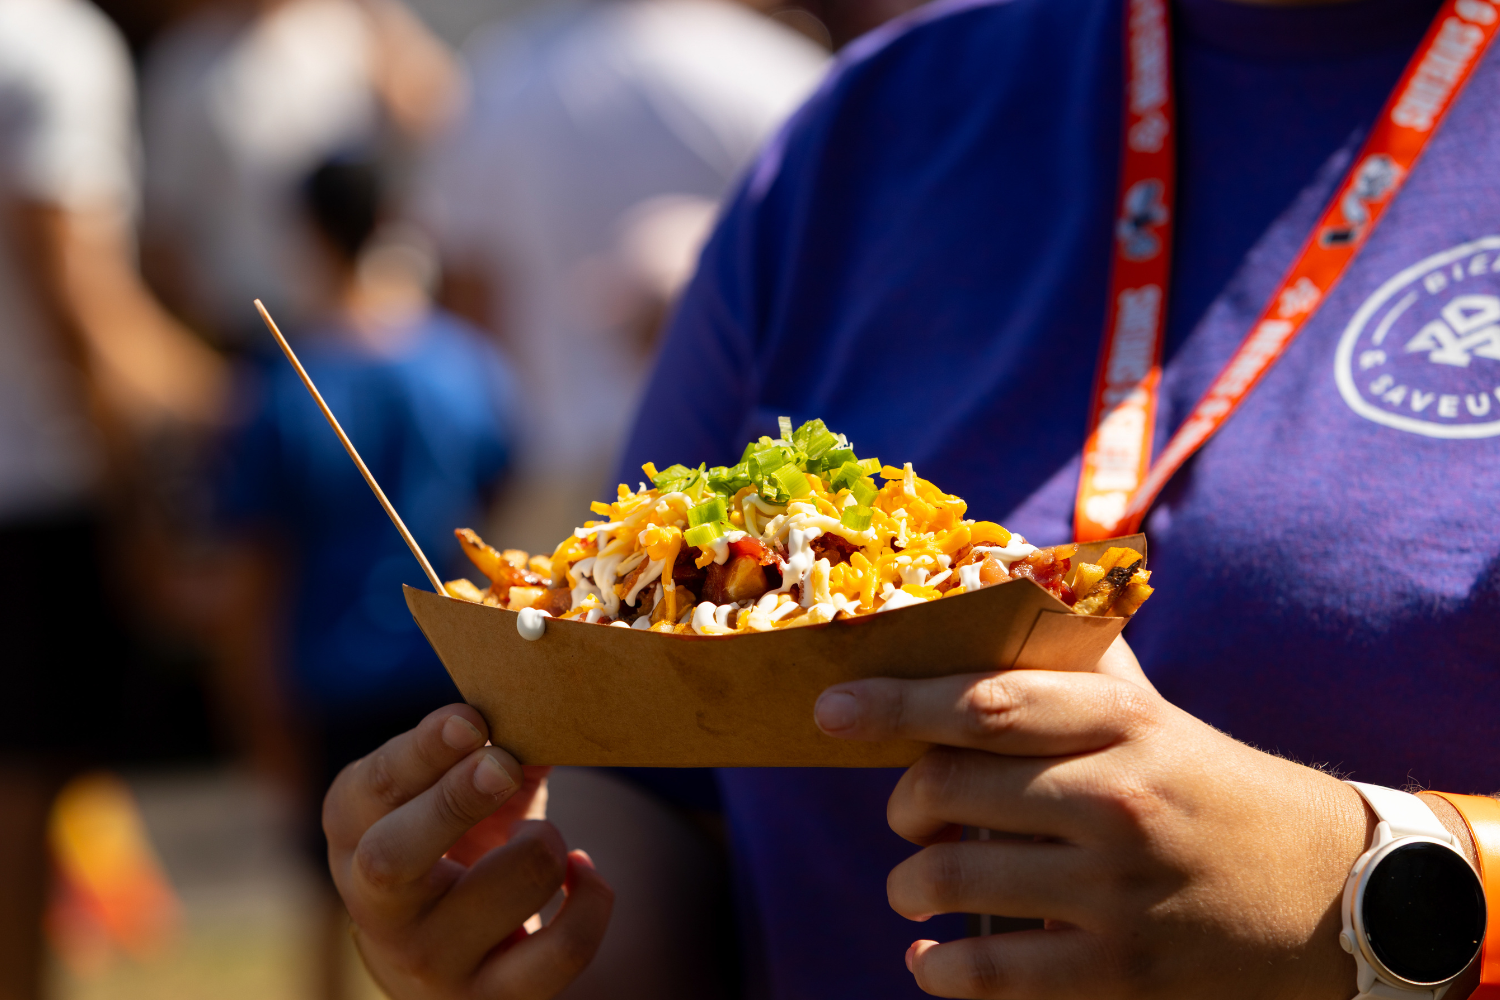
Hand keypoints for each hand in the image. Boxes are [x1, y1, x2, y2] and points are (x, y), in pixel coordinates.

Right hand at [323, 704, 612, 997]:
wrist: (441, 958)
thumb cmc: (451, 845)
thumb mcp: (447, 792)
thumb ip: (486, 744)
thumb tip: (545, 693)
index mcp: (354, 830)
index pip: (371, 788)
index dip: (422, 750)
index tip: (472, 720)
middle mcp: (376, 904)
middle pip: (394, 857)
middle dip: (454, 802)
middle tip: (504, 764)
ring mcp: (431, 960)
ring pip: (504, 892)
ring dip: (544, 845)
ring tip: (542, 836)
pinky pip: (562, 949)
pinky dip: (591, 900)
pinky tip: (581, 873)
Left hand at [813, 638, 1373, 999]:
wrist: (1329, 892)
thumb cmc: (1210, 785)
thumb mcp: (1152, 712)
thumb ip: (1070, 660)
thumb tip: (990, 581)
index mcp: (1121, 723)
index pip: (983, 703)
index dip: (894, 704)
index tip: (831, 710)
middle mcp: (1114, 799)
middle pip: (949, 789)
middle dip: (904, 805)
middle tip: (908, 814)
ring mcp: (1116, 891)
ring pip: (954, 881)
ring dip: (910, 886)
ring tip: (916, 885)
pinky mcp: (1120, 969)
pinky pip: (991, 975)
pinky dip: (938, 971)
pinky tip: (928, 959)